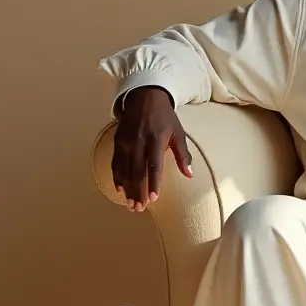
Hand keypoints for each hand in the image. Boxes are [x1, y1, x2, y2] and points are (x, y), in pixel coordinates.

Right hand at [111, 87, 192, 211]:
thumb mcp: (178, 132)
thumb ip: (183, 155)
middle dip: (138, 191)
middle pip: (137, 171)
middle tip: (139, 208)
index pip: (154, 165)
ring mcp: (126, 142)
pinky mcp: (118, 141)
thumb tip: (190, 175)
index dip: (153, 183)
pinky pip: (116, 163)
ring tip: (131, 205)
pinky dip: (118, 177)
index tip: (154, 198)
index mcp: (156, 139)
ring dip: (128, 189)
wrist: (144, 97)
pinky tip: (121, 189)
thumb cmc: (165, 117)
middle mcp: (139, 141)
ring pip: (125, 170)